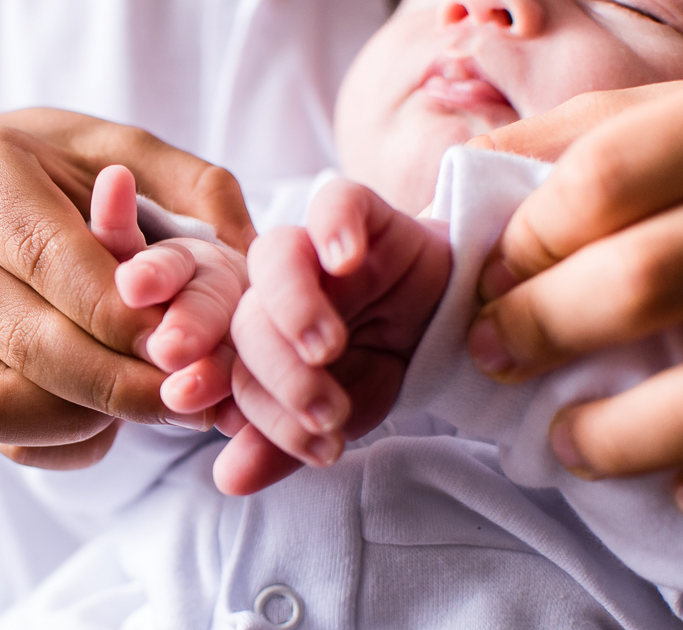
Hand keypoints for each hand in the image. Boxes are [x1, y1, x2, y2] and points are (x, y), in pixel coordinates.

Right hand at [0, 110, 254, 468]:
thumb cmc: (46, 167)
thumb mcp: (117, 146)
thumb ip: (192, 184)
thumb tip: (250, 249)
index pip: (50, 261)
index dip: (123, 316)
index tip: (186, 346)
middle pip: (26, 340)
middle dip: (120, 383)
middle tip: (193, 397)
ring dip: (87, 418)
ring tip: (158, 405)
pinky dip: (58, 437)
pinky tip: (108, 416)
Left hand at [217, 179, 450, 494]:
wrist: (454, 315)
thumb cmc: (385, 360)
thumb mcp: (344, 413)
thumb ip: (285, 443)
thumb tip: (227, 479)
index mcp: (255, 337)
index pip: (229, 369)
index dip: (240, 402)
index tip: (269, 435)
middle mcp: (272, 288)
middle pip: (248, 317)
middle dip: (280, 374)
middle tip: (325, 413)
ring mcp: (312, 245)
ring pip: (276, 257)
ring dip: (294, 308)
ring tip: (327, 350)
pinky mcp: (357, 209)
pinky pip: (336, 202)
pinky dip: (335, 228)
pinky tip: (348, 260)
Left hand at [466, 71, 682, 540]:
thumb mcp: (671, 114)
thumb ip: (565, 142)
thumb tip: (451, 196)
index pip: (602, 182)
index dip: (524, 243)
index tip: (489, 284)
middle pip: (646, 281)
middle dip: (543, 331)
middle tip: (495, 357)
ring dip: (622, 437)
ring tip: (567, 442)